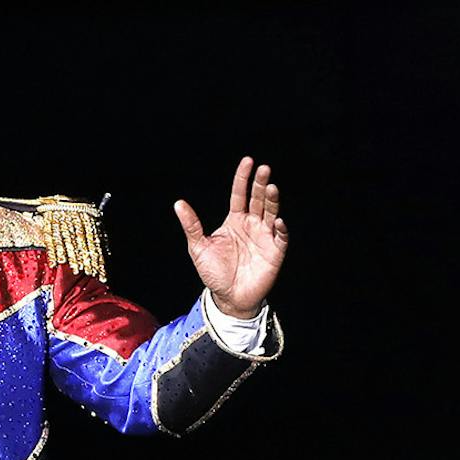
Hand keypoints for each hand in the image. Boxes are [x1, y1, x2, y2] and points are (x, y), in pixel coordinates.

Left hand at [174, 157, 287, 317]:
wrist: (228, 298)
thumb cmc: (214, 273)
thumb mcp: (198, 247)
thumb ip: (192, 225)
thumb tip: (178, 203)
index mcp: (234, 220)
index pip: (240, 194)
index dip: (243, 178)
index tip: (248, 161)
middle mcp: (251, 225)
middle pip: (257, 199)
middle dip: (260, 183)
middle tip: (264, 169)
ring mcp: (264, 237)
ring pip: (270, 213)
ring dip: (272, 201)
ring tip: (271, 187)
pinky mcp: (275, 252)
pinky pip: (280, 237)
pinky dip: (280, 229)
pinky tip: (277, 221)